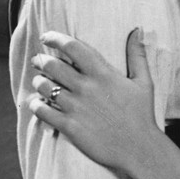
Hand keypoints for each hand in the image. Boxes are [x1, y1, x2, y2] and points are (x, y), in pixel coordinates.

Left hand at [29, 29, 159, 177]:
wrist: (139, 149)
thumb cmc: (142, 114)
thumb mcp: (144, 82)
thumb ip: (137, 54)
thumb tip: (137, 29)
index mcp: (104, 74)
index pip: (73, 48)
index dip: (55, 38)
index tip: (46, 36)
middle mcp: (87, 88)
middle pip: (53, 65)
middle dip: (41, 60)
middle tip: (38, 60)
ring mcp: (77, 108)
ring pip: (45, 87)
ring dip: (38, 81)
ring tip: (39, 81)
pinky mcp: (70, 127)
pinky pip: (43, 111)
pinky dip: (36, 105)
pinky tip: (37, 103)